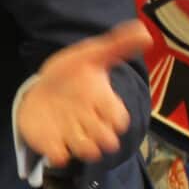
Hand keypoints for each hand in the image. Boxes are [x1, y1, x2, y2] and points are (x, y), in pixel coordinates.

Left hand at [16, 21, 148, 167]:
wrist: (43, 86)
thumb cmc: (73, 72)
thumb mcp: (92, 55)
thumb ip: (118, 45)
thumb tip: (144, 31)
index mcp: (106, 104)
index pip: (120, 120)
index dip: (113, 116)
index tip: (99, 100)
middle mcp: (93, 123)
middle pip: (108, 142)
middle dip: (100, 134)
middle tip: (85, 117)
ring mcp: (73, 135)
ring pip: (87, 152)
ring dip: (82, 145)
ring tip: (69, 126)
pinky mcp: (53, 143)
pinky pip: (59, 157)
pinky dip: (57, 152)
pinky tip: (51, 138)